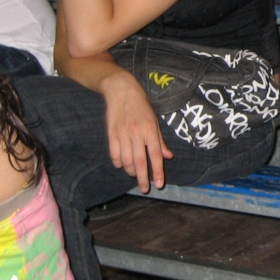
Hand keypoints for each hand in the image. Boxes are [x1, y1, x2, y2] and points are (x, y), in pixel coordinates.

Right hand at [102, 71, 173, 191]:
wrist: (121, 91)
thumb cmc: (141, 106)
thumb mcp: (154, 121)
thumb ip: (160, 141)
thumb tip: (168, 156)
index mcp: (150, 130)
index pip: (155, 155)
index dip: (157, 171)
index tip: (158, 184)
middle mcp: (137, 133)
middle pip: (139, 162)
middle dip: (143, 178)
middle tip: (145, 189)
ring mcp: (122, 134)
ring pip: (126, 160)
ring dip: (131, 171)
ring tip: (135, 174)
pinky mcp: (111, 134)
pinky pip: (114, 154)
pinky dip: (118, 163)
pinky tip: (121, 164)